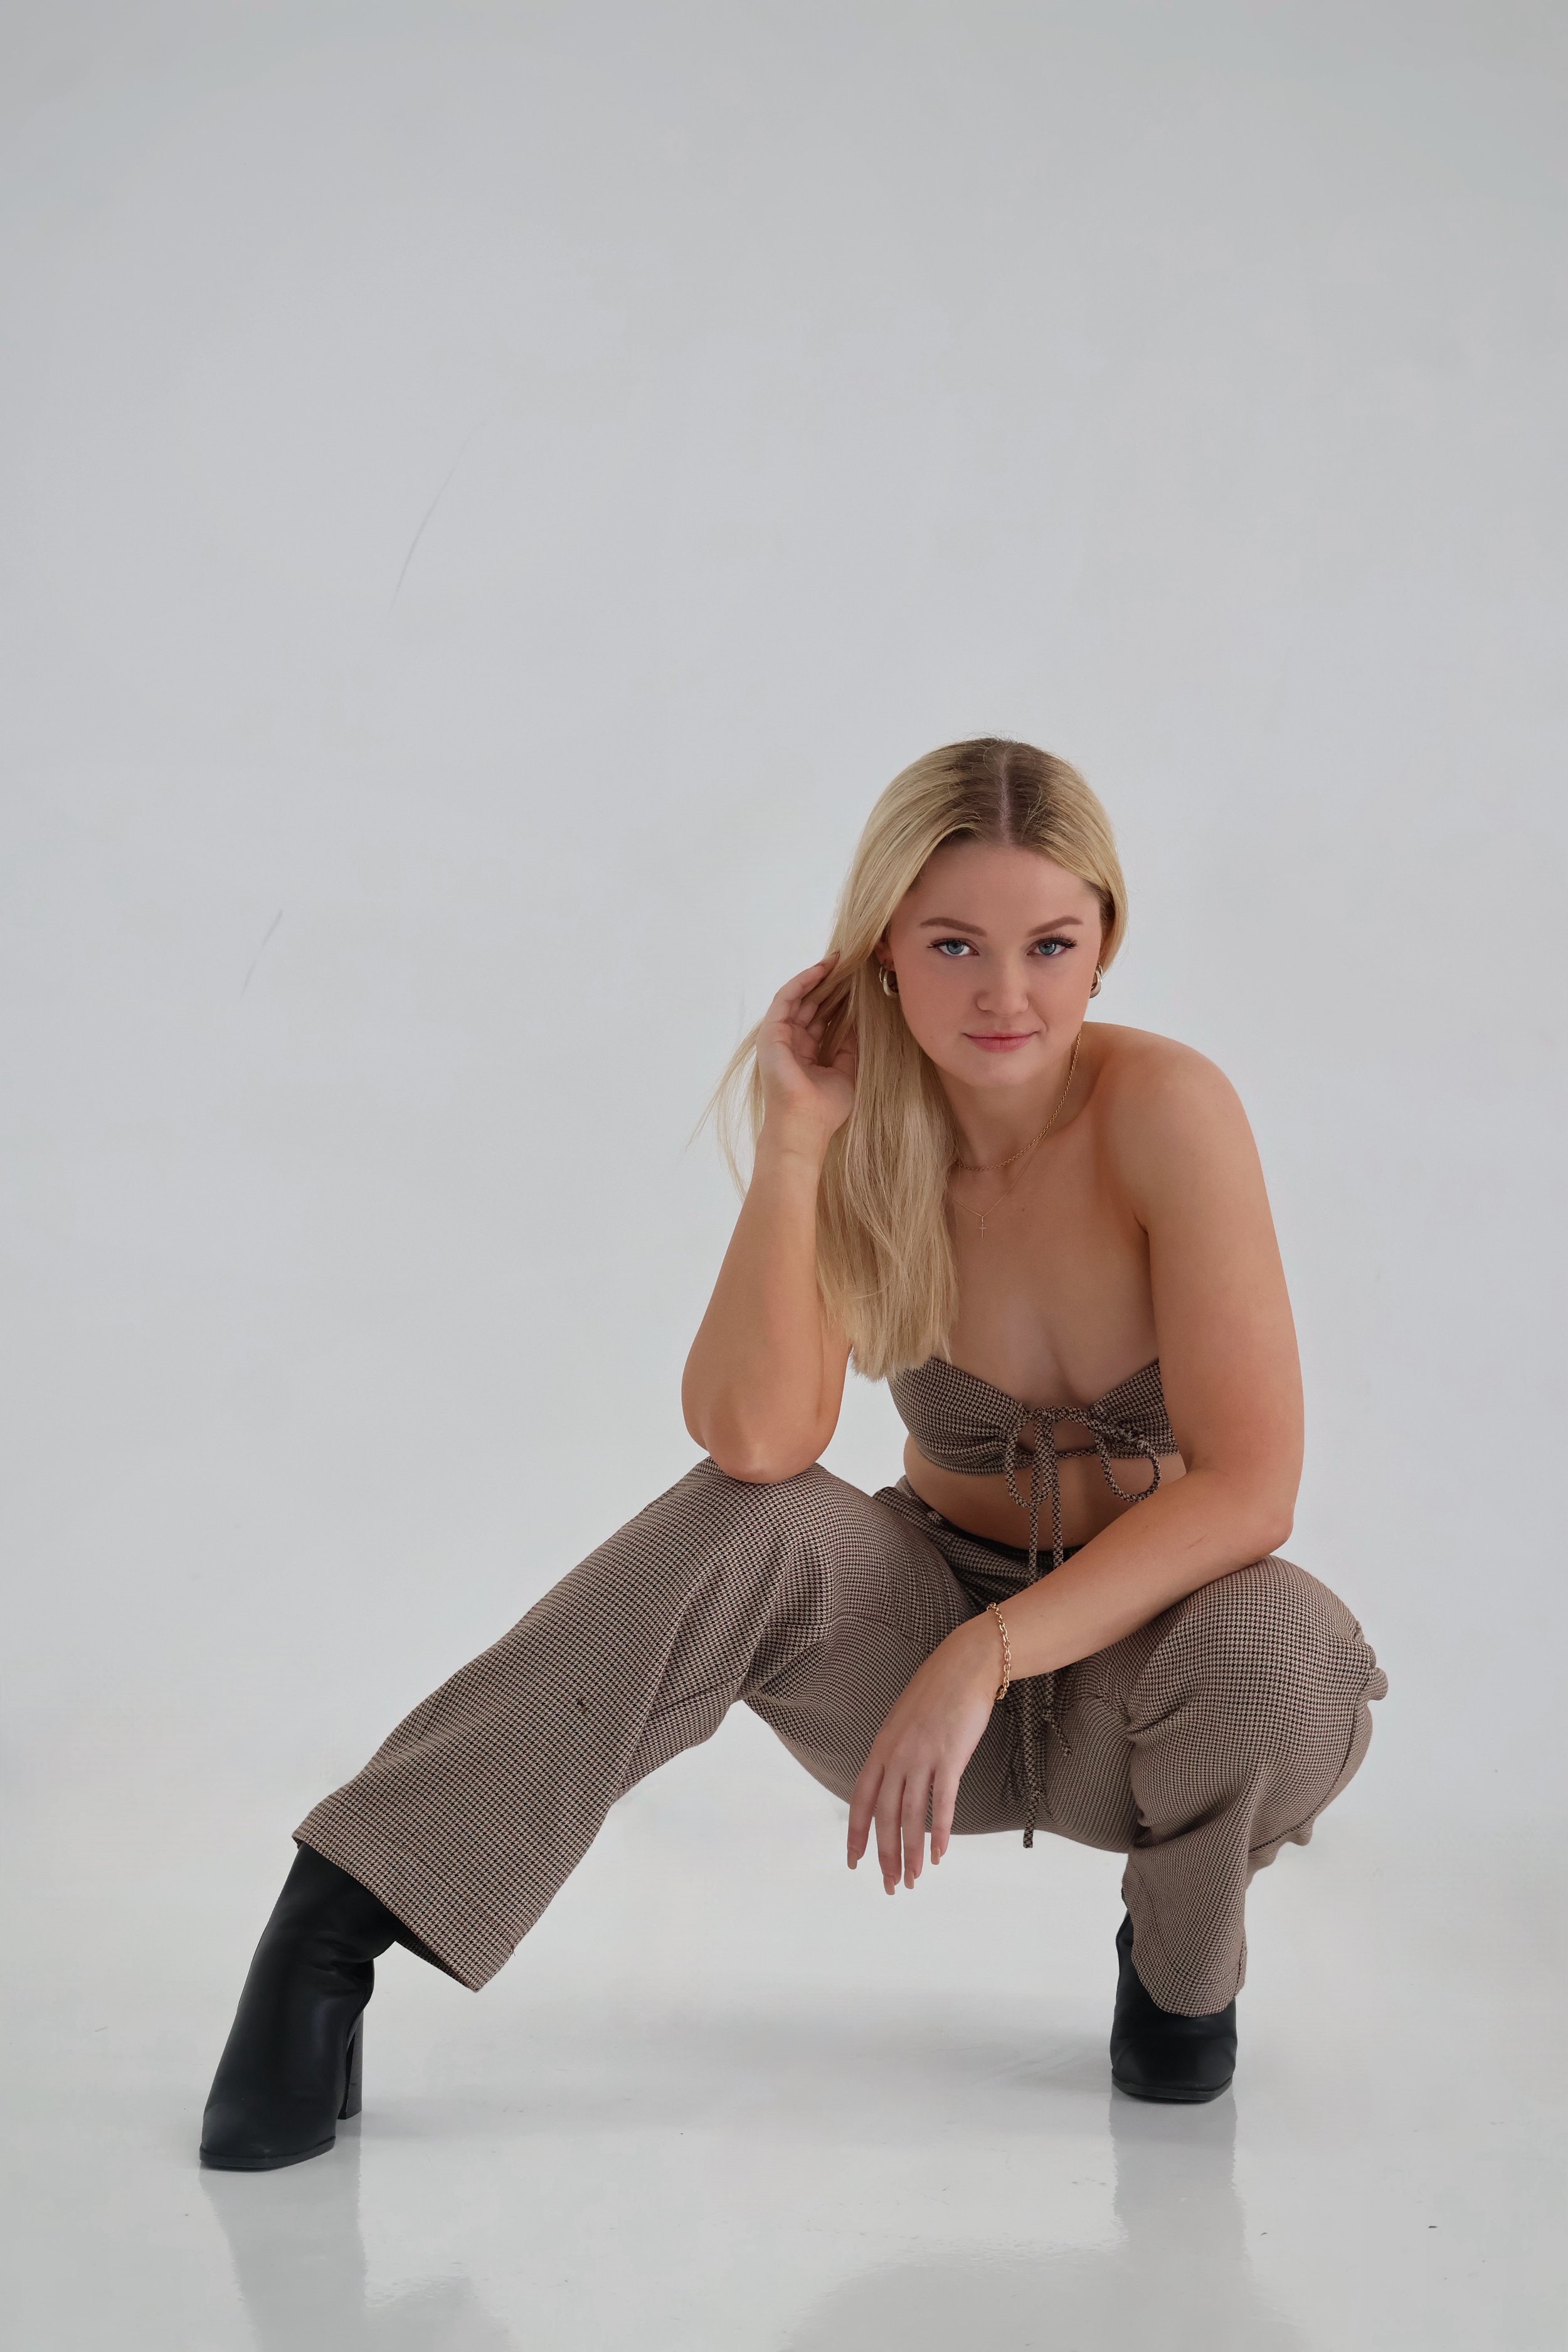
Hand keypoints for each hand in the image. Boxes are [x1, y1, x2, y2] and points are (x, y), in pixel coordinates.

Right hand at [755, 954, 857, 1153]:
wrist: (804, 1124)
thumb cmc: (824, 1108)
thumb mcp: (846, 1072)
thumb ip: (849, 1046)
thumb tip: (859, 1021)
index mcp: (805, 1054)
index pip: (821, 1019)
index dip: (838, 1001)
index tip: (857, 984)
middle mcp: (790, 1043)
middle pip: (811, 1005)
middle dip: (830, 985)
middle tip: (851, 966)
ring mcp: (779, 1037)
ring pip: (799, 998)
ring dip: (818, 978)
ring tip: (839, 960)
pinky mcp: (771, 1032)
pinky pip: (787, 998)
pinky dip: (804, 981)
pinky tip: (823, 968)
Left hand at [846, 1616, 999, 1892]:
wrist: (964, 1665)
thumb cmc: (936, 1693)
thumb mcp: (902, 1722)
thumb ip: (894, 1752)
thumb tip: (892, 1781)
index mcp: (880, 1748)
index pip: (860, 1800)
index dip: (856, 1834)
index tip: (854, 1862)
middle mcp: (896, 1756)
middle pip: (884, 1816)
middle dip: (886, 1855)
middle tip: (891, 1885)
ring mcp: (922, 1756)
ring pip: (911, 1816)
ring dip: (912, 1853)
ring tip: (915, 1880)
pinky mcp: (950, 1757)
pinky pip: (942, 1803)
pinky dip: (940, 1832)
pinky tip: (940, 1855)